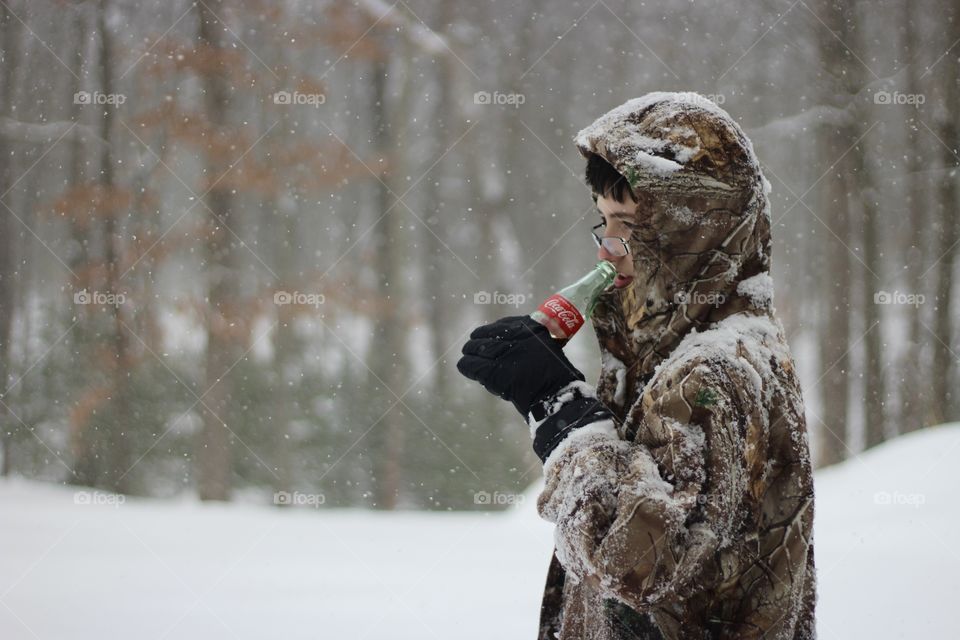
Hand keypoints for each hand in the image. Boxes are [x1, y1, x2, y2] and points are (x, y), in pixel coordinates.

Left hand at [457, 316, 584, 417]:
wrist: (557, 396)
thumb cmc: (558, 378)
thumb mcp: (549, 349)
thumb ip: (533, 344)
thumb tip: (515, 344)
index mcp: (531, 328)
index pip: (503, 325)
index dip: (492, 331)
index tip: (487, 335)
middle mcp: (516, 336)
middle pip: (487, 335)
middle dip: (478, 341)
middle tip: (472, 347)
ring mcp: (503, 353)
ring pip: (476, 348)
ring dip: (470, 352)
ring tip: (467, 355)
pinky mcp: (493, 371)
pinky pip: (471, 364)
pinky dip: (466, 365)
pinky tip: (464, 366)